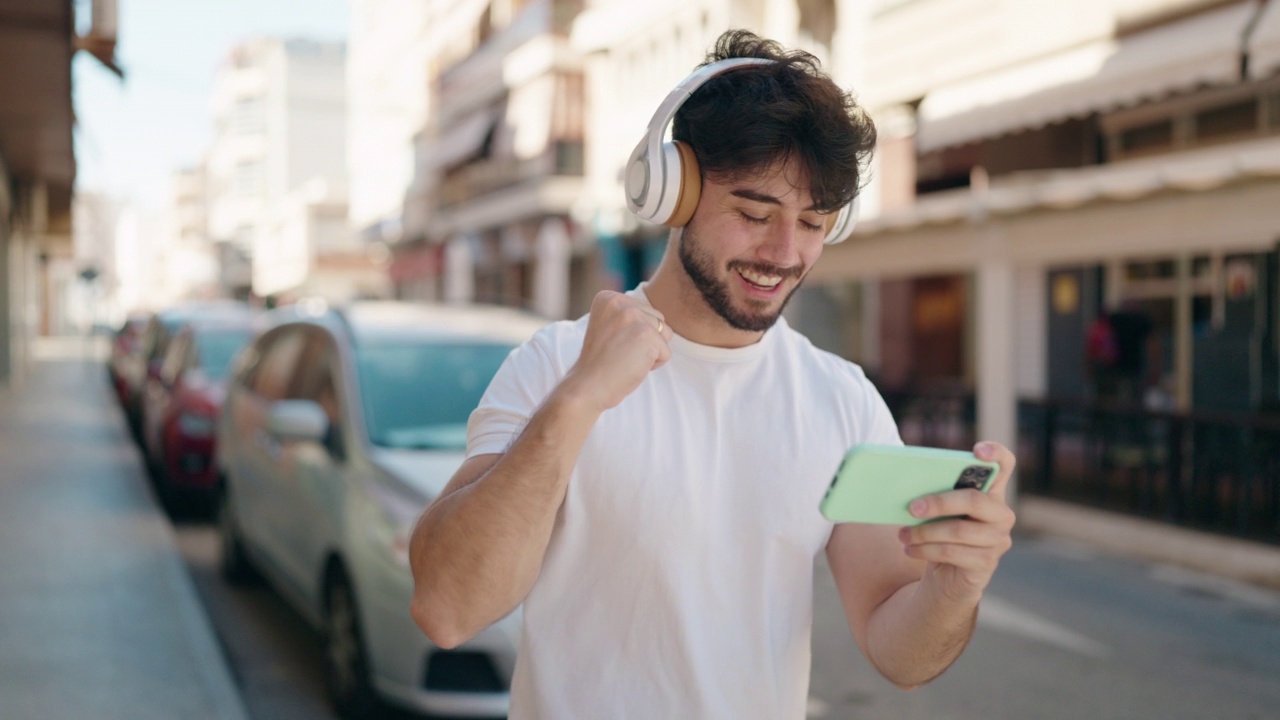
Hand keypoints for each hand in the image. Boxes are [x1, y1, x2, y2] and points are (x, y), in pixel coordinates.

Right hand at [559, 291, 672, 412]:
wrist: (587, 386)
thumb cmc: (600, 363)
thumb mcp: (610, 327)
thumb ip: (629, 316)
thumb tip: (659, 319)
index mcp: (609, 298)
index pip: (644, 311)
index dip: (634, 333)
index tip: (612, 343)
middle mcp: (621, 302)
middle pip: (658, 319)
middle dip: (646, 340)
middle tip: (620, 352)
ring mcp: (634, 317)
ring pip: (666, 334)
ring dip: (652, 351)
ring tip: (627, 358)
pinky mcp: (647, 336)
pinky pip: (666, 353)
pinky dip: (654, 365)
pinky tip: (632, 366)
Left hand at [898, 441, 1016, 604]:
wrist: (948, 577)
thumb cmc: (941, 534)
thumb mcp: (939, 512)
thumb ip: (934, 494)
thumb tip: (908, 491)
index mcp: (991, 492)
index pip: (1005, 465)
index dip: (996, 454)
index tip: (977, 450)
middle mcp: (1002, 514)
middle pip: (974, 500)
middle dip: (939, 502)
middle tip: (911, 507)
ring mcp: (998, 540)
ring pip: (958, 530)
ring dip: (924, 532)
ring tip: (903, 534)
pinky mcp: (986, 564)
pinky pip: (952, 552)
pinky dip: (925, 550)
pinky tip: (909, 549)